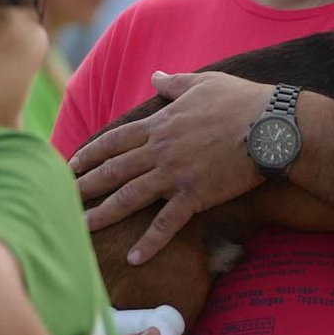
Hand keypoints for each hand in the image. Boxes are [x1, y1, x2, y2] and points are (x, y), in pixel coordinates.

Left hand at [71, 72, 272, 259]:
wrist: (272, 126)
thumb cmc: (242, 101)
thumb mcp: (203, 83)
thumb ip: (174, 84)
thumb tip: (156, 76)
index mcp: (160, 123)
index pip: (114, 140)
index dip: (91, 153)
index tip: (72, 165)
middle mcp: (160, 150)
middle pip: (113, 170)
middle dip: (85, 185)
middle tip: (62, 198)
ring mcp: (175, 175)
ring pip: (129, 198)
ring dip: (103, 214)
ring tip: (82, 228)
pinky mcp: (195, 196)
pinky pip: (166, 224)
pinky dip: (149, 242)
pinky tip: (134, 258)